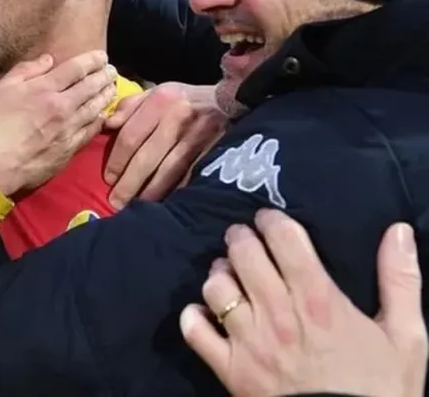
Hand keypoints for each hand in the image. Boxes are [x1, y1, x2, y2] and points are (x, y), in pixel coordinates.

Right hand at [0, 51, 117, 195]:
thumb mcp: (0, 88)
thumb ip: (26, 71)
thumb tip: (49, 59)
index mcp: (44, 88)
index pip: (77, 68)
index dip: (92, 60)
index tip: (101, 56)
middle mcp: (62, 106)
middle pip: (91, 87)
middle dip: (104, 76)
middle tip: (112, 70)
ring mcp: (68, 130)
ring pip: (96, 109)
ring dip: (106, 96)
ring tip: (112, 88)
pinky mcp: (69, 150)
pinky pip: (91, 131)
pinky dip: (100, 120)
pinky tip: (103, 115)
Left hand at [102, 82, 226, 207]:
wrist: (231, 101)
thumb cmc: (186, 100)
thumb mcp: (158, 92)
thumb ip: (130, 106)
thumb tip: (107, 125)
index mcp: (160, 100)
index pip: (130, 136)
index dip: (116, 160)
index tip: (108, 178)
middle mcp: (177, 118)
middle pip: (146, 157)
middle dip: (129, 183)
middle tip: (116, 202)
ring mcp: (197, 136)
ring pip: (168, 171)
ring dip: (150, 193)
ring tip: (136, 207)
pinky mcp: (213, 151)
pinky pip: (190, 176)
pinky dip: (176, 191)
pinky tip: (165, 204)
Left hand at [180, 209, 426, 396]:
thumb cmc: (381, 391)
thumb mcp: (406, 338)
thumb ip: (400, 280)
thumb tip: (399, 231)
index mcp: (319, 300)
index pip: (282, 237)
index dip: (271, 220)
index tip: (270, 221)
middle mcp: (278, 314)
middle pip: (242, 253)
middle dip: (241, 238)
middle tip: (246, 241)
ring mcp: (250, 342)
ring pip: (215, 286)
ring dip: (220, 275)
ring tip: (230, 275)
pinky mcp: (230, 370)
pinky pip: (194, 331)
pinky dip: (194, 317)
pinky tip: (206, 314)